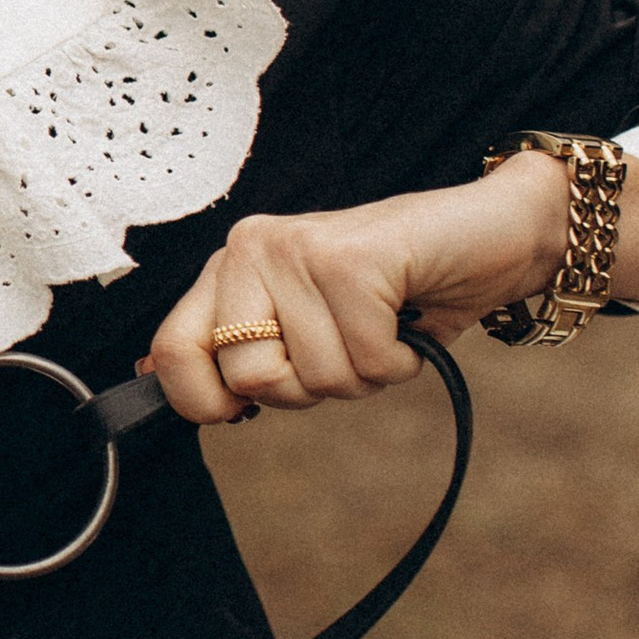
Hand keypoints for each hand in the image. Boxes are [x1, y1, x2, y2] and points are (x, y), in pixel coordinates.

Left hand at [146, 160, 576, 423]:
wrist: (491, 233)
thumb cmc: (397, 290)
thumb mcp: (306, 324)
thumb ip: (234, 346)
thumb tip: (147, 376)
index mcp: (230, 266)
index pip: (174, 352)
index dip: (206, 402)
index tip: (251, 405)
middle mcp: (252, 248)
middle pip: (250, 380)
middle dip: (312, 387)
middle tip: (347, 344)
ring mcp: (300, 249)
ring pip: (317, 377)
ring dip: (367, 371)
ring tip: (384, 323)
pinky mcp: (351, 259)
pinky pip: (367, 360)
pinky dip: (402, 360)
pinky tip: (410, 315)